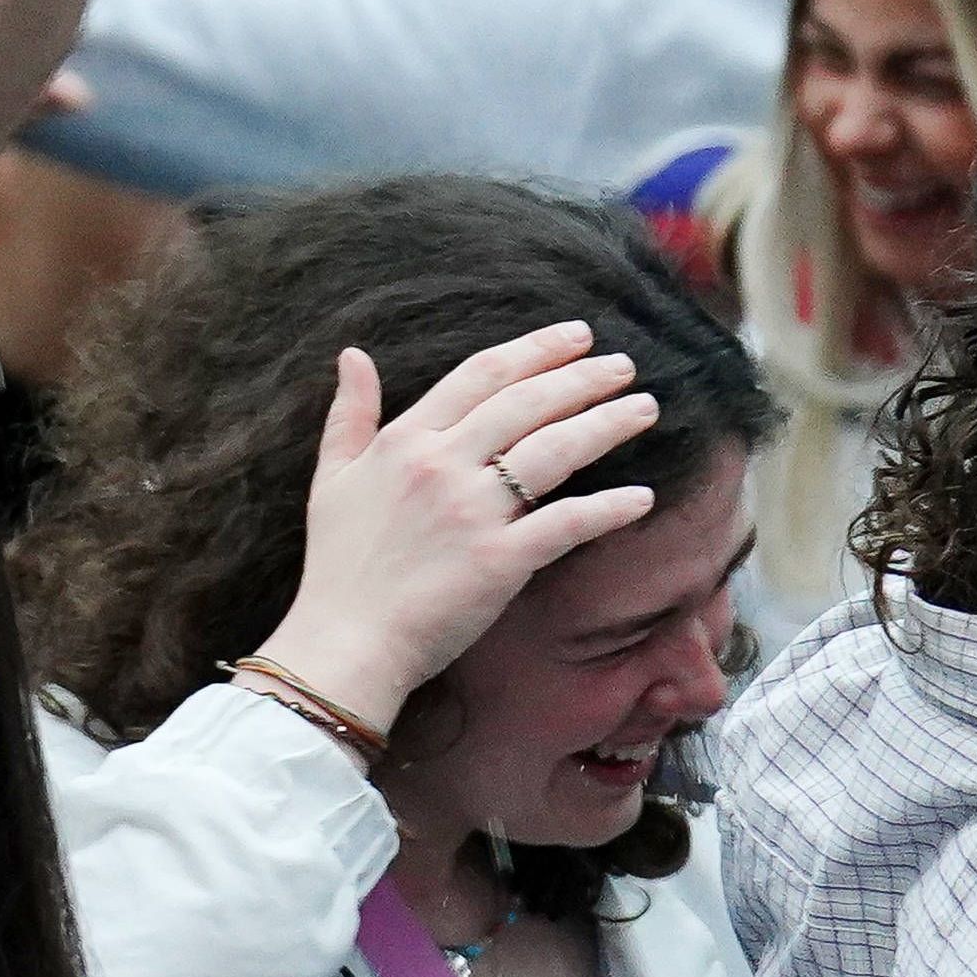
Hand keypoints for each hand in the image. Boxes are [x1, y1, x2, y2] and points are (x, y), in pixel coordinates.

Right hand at [250, 327, 661, 733]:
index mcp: (405, 441)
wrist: (345, 640)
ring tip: (645, 409)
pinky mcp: (500, 560)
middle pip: (527, 404)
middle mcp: (441, 465)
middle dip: (583, 378)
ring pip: (555, 451)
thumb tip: (353, 355)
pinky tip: (642, 496)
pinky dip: (609, 509)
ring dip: (607, 424)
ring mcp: (473, 512)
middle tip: (625, 365)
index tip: (576, 337)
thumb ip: (349, 414)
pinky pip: (567, 523)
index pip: (480, 375)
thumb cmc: (338, 564)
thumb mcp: (332, 477)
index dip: (534, 350)